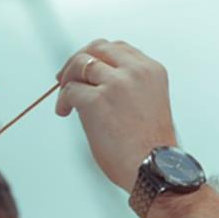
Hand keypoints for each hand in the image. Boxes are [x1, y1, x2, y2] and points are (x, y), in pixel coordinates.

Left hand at [56, 39, 176, 192]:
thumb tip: (94, 78)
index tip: (86, 69)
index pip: (117, 48)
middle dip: (78, 60)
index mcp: (151, 70)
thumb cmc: (150, 146)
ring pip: (80, 63)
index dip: (97, 56)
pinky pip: (70, 90)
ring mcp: (116, 83)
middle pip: (97, 48)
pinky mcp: (97, 100)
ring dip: (67, 78)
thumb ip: (129, 84)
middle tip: (65, 77)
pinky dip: (63, 100)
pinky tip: (65, 112)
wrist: (155, 170)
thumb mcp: (148, 101)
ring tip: (65, 99)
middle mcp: (135, 71)